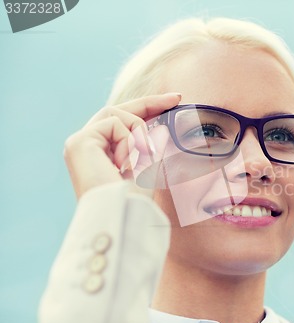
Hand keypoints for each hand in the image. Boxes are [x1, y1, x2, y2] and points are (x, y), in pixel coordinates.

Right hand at [63, 93, 180, 198]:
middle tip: (177, 98)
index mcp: (99, 152)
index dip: (147, 109)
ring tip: (143, 156)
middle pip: (118, 111)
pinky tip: (126, 163)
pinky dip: (128, 141)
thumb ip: (149, 148)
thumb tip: (160, 128)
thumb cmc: (133, 201)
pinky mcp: (79, 142)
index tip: (173, 101)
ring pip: (118, 115)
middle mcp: (86, 145)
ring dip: (138, 133)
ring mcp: (79, 142)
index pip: (122, 123)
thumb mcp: (148, 168)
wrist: (119, 216)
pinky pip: (113, 123)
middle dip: (149, 103)